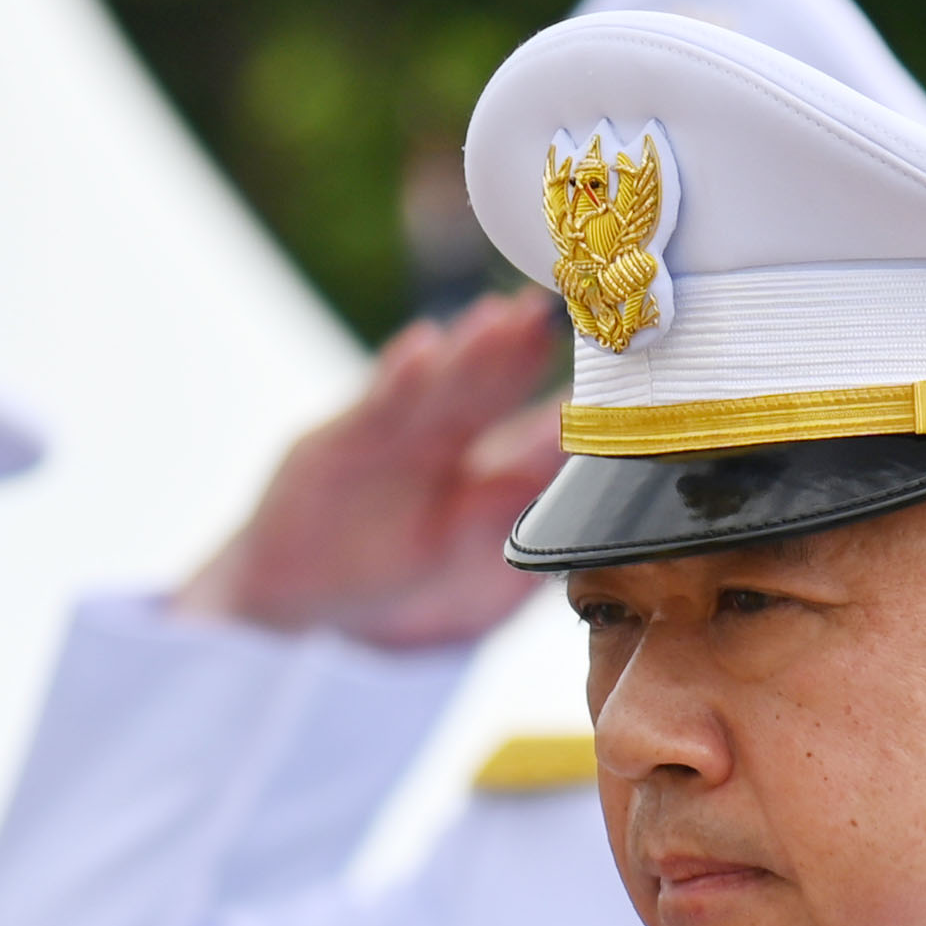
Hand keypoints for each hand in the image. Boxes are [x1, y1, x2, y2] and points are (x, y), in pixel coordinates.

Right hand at [186, 292, 572, 650]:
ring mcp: (392, 443)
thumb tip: (606, 520)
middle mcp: (446, 447)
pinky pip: (373, 413)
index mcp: (489, 478)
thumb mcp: (480, 583)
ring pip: (442, 393)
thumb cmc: (400, 588)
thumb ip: (529, 545)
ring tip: (503, 319)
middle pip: (495, 396)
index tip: (623, 371)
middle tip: (568, 319)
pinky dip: (397, 383)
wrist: (302, 606)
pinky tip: (420, 349)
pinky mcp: (332, 449)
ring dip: (474, 355)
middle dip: (527, 357)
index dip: (579, 401)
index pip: (543, 431)